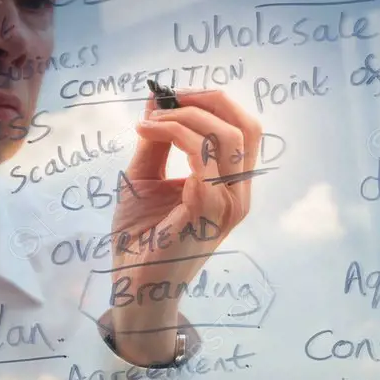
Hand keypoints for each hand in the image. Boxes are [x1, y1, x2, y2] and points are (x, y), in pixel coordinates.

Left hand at [106, 88, 262, 365]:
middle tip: (167, 97)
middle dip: (207, 100)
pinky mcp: (207, 212)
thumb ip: (156, 140)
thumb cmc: (141, 237)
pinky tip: (147, 133)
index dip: (215, 101)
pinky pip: (200, 157)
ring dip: (184, 116)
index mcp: (232, 187)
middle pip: (246, 126)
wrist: (133, 286)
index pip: (245, 129)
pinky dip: (173, 134)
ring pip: (225, 137)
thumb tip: (157, 97)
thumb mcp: (146, 177)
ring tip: (150, 120)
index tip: (173, 93)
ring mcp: (227, 205)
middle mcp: (239, 196)